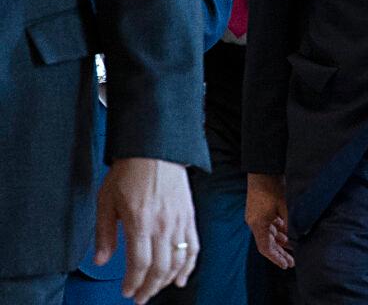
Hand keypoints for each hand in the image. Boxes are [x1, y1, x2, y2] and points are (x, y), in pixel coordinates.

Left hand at [94, 157, 197, 303]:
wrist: (155, 150)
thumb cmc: (130, 172)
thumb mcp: (106, 200)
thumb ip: (105, 233)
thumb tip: (101, 260)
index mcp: (141, 221)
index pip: (140, 263)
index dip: (133, 282)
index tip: (126, 291)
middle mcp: (163, 224)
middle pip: (160, 267)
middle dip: (149, 288)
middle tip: (140, 298)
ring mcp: (179, 221)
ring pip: (178, 260)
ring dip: (167, 280)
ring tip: (156, 289)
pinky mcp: (189, 216)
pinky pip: (193, 246)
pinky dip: (189, 265)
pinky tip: (182, 277)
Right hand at [246, 173, 293, 269]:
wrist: (264, 169)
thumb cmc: (273, 186)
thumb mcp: (285, 207)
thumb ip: (290, 223)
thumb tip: (298, 236)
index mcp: (258, 224)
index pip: (266, 248)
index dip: (276, 258)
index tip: (285, 265)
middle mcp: (255, 222)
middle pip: (268, 243)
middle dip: (280, 253)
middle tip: (292, 262)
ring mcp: (257, 216)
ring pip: (270, 235)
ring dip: (281, 242)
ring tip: (294, 250)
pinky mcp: (261, 211)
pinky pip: (270, 226)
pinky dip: (280, 232)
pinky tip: (289, 235)